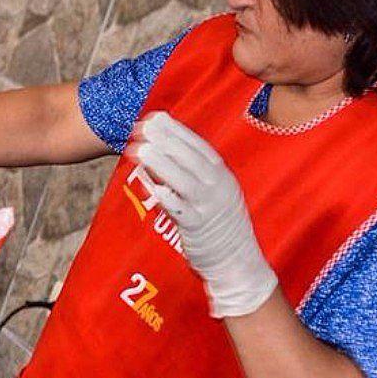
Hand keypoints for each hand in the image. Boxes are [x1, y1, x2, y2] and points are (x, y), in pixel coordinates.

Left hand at [131, 111, 277, 317]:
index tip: (156, 116)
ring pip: (184, 181)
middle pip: (191, 159)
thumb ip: (193, 173)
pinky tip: (150, 184)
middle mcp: (218, 188)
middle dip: (167, 140)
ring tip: (139, 149)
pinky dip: (166, 196)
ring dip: (162, 163)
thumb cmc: (219, 224)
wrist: (237, 261)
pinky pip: (180, 210)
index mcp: (222, 175)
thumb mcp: (213, 192)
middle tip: (144, 126)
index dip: (177, 130)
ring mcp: (209, 208)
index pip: (199, 146)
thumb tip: (165, 150)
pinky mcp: (198, 229)